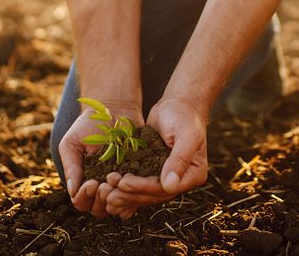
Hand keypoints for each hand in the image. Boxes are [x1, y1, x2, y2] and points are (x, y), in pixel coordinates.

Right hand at [59, 102, 143, 217]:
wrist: (113, 108)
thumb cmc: (88, 125)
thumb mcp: (72, 143)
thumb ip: (71, 166)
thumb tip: (72, 191)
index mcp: (84, 182)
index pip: (81, 202)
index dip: (85, 197)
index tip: (91, 183)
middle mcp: (103, 187)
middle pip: (100, 209)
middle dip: (102, 199)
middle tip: (105, 183)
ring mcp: (121, 183)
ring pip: (120, 205)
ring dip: (119, 197)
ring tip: (119, 181)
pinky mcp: (139, 176)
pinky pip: (140, 193)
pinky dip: (137, 192)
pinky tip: (136, 182)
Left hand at [106, 97, 207, 215]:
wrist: (178, 104)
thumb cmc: (184, 116)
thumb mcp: (186, 134)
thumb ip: (180, 159)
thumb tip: (170, 186)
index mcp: (193, 174)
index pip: (165, 189)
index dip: (143, 188)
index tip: (123, 183)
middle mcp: (181, 180)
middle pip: (153, 195)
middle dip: (129, 194)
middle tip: (108, 193)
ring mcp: (167, 177)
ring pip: (144, 193)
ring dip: (124, 194)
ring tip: (105, 191)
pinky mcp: (154, 171)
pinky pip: (139, 184)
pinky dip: (125, 188)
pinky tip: (108, 189)